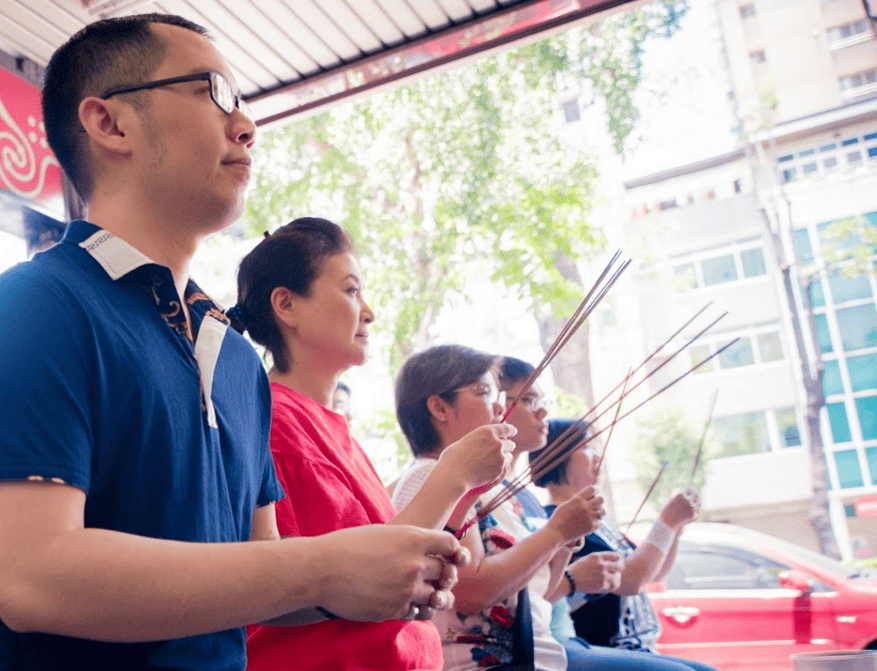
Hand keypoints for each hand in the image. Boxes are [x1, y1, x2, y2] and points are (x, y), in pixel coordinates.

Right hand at [310, 525, 469, 621]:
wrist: (321, 569)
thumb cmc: (348, 546)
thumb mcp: (384, 533)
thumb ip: (408, 540)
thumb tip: (425, 548)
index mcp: (413, 538)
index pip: (451, 545)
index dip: (453, 552)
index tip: (449, 558)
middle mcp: (415, 564)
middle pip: (447, 573)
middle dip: (443, 576)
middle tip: (436, 578)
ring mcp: (406, 589)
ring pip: (436, 597)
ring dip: (433, 596)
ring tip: (427, 595)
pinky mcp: (395, 610)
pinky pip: (418, 613)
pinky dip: (416, 610)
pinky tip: (405, 604)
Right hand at [437, 424, 516, 492]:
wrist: (453, 475)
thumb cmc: (453, 457)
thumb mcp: (467, 441)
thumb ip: (480, 440)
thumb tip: (487, 444)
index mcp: (487, 431)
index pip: (505, 428)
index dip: (511, 430)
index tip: (513, 432)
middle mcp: (496, 442)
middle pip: (509, 444)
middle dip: (507, 446)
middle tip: (504, 449)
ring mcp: (500, 457)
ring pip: (508, 457)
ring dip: (504, 458)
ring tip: (494, 462)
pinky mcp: (500, 470)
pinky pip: (505, 468)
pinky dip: (500, 469)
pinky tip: (492, 471)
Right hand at [547, 486, 604, 541]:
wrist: (556, 533)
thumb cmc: (559, 517)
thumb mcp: (566, 504)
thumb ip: (577, 500)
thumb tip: (588, 497)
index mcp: (577, 499)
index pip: (592, 489)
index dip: (593, 490)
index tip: (592, 493)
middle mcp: (585, 507)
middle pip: (600, 499)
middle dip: (598, 500)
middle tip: (594, 504)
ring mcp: (589, 518)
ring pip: (602, 512)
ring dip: (599, 511)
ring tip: (594, 513)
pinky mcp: (591, 527)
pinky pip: (599, 523)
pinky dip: (596, 522)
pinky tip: (590, 522)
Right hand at [567, 551, 623, 593]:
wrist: (570, 580)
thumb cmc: (578, 569)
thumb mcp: (588, 558)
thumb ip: (600, 558)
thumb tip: (612, 560)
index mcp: (597, 556)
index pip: (616, 555)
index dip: (619, 559)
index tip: (619, 562)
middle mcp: (601, 564)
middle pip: (620, 566)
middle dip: (620, 568)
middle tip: (619, 571)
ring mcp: (602, 575)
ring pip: (618, 577)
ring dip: (617, 578)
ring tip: (613, 579)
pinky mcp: (601, 585)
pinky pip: (613, 586)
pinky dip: (613, 585)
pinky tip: (610, 584)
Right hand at [659, 489, 700, 531]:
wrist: (667, 523)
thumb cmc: (668, 510)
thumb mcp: (673, 499)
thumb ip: (682, 495)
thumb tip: (691, 489)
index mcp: (680, 494)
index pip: (690, 489)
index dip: (691, 490)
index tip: (691, 491)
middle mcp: (687, 500)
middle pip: (696, 495)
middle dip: (695, 496)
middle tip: (694, 498)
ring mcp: (691, 508)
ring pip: (699, 503)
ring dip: (696, 504)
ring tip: (692, 506)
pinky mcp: (694, 515)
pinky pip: (697, 511)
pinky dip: (694, 512)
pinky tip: (689, 514)